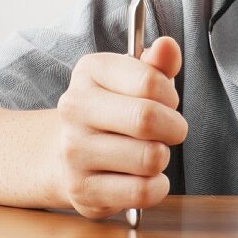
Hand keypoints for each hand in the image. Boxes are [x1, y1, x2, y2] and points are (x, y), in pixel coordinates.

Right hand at [54, 37, 187, 218]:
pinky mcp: (82, 190)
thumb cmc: (114, 109)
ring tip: (150, 152)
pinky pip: (141, 191)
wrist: (63, 154)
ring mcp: (74, 152)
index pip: (150, 81)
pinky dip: (157, 187)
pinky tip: (147, 177)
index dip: (170, 95)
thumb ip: (158, 63)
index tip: (167, 102)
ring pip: (149, 158)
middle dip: (174, 127)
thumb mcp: (134, 77)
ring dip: (163, 157)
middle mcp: (74, 109)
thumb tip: (168, 46)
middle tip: (169, 130)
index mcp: (89, 72)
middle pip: (148, 119)